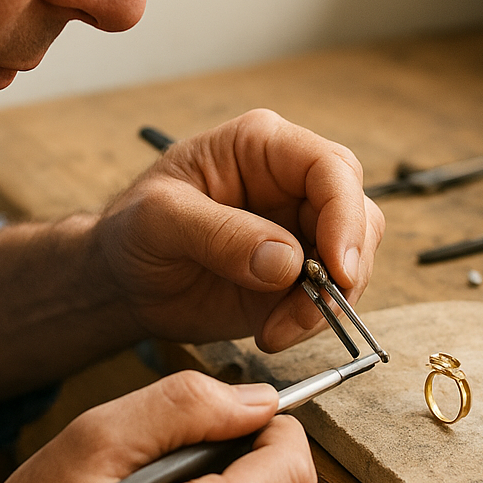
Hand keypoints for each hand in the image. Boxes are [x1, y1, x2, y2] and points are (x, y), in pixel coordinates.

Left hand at [93, 108, 384, 350]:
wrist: (124, 282)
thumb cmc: (134, 231)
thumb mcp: (159, 220)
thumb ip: (219, 234)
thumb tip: (287, 261)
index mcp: (261, 148)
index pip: (330, 168)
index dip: (345, 215)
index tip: (337, 267)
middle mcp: (291, 184)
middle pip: (357, 214)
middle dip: (346, 266)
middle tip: (312, 308)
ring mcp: (299, 231)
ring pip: (354, 259)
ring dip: (330, 303)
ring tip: (278, 329)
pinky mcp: (299, 276)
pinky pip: (333, 298)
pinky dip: (314, 322)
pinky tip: (272, 334)